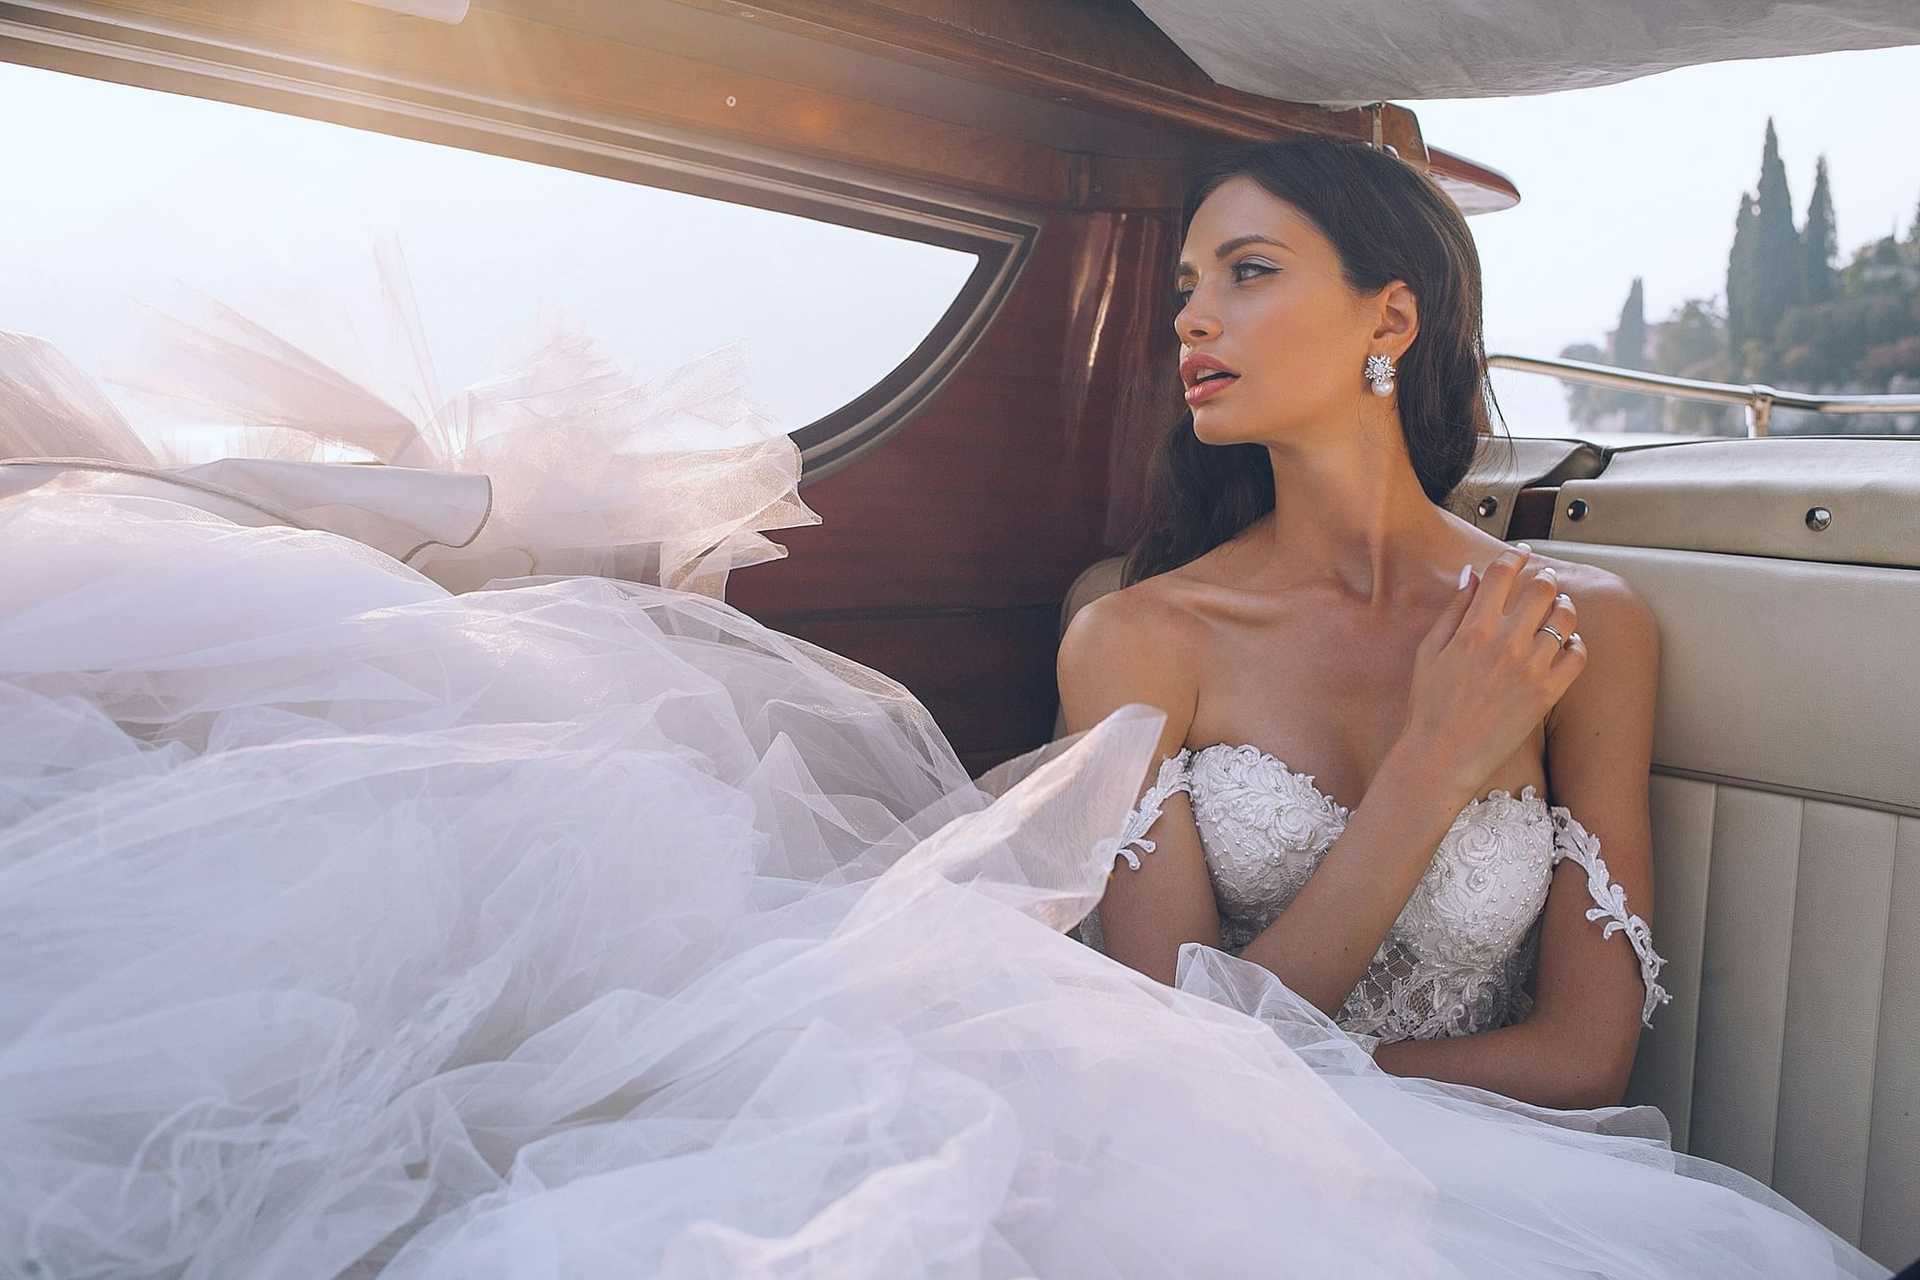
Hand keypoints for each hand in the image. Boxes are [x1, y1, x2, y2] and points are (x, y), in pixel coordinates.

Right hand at [1401, 543, 1586, 799]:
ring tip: (1559, 609)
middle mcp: (1505, 643)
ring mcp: (1530, 668)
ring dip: (1564, 608)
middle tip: (1545, 581)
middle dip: (1545, 580)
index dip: (1515, 556)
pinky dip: (1577, 644)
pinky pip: (1578, 656)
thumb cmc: (1429, 705)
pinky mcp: (1548, 694)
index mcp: (1473, 629)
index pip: (1502, 574)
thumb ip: (1452, 609)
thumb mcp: (1429, 650)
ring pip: (1564, 619)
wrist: (1442, 755)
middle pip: (1541, 590)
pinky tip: (1566, 645)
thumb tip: (1470, 574)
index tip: (1522, 553)